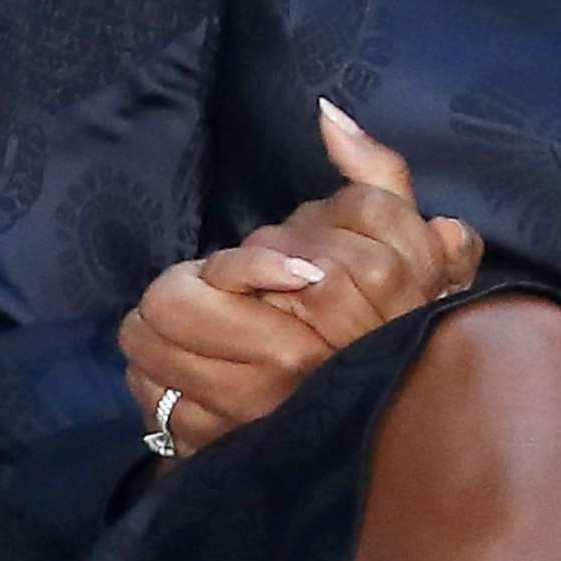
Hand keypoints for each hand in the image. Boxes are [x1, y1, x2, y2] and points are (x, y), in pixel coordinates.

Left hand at [119, 100, 482, 454]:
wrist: (412, 417)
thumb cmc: (407, 313)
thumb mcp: (406, 232)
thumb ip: (374, 170)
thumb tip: (327, 113)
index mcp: (328, 303)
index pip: (233, 261)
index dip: (245, 262)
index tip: (283, 276)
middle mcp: (284, 363)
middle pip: (172, 299)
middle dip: (188, 286)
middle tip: (220, 291)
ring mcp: (245, 411)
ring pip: (148, 345)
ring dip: (163, 331)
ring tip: (201, 325)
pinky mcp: (215, 448)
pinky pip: (150, 398)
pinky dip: (161, 379)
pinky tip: (195, 372)